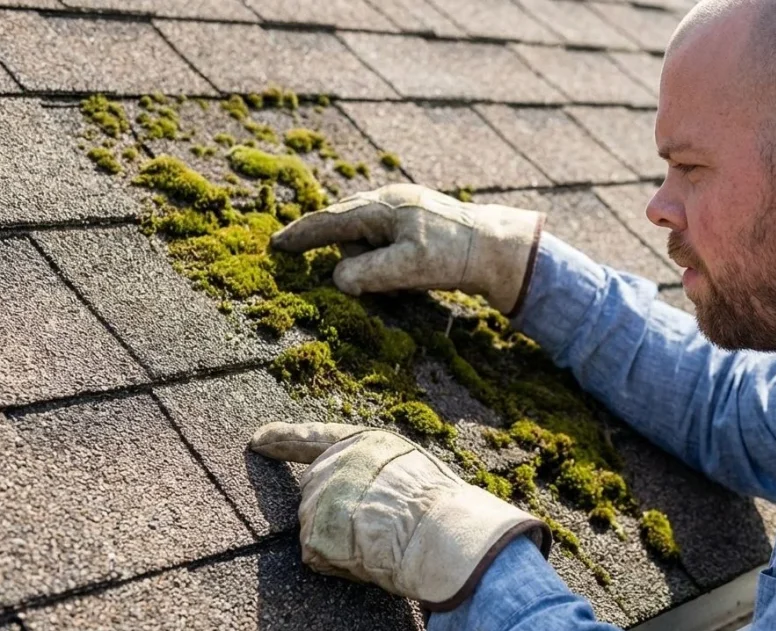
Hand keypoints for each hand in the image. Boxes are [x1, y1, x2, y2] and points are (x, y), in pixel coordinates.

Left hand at [249, 421, 550, 610]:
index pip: (312, 438)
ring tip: (380, 544)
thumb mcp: (411, 468)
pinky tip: (368, 558)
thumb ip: (377, 473)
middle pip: (316, 497)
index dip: (282, 439)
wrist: (440, 530)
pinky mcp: (314, 532)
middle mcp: (334, 463)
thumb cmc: (440, 506)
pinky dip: (340, 565)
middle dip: (334, 518)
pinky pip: (320, 557)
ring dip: (343, 543)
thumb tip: (368, 495)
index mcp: (361, 442)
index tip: (257, 441)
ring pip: (318, 531)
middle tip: (374, 532)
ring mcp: (320, 497)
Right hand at [271, 184, 543, 313]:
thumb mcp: (408, 268)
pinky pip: (383, 241)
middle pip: (345, 226)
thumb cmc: (454, 256)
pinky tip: (401, 278)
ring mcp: (403, 211)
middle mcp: (389, 203)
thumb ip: (368, 274)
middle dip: (336, 248)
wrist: (499, 248)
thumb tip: (336, 278)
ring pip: (365, 236)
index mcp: (382, 207)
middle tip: (338, 269)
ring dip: (368, 261)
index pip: (330, 220)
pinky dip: (382, 259)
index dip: (302, 234)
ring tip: (397, 283)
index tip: (276, 245)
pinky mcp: (416, 224)